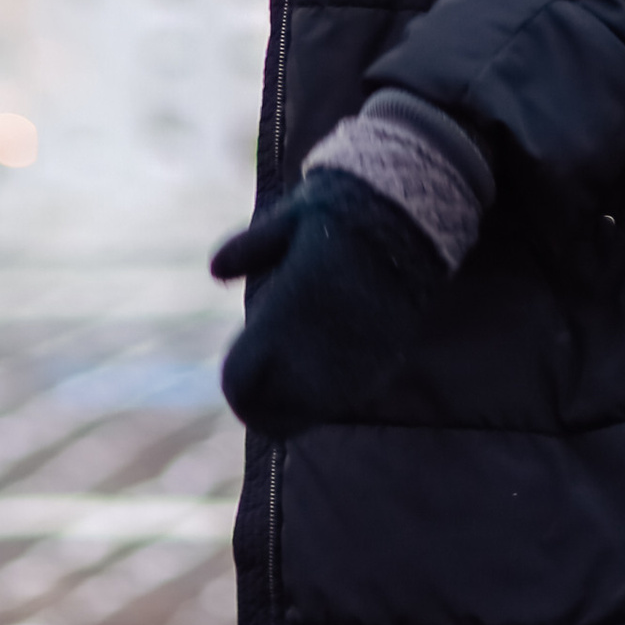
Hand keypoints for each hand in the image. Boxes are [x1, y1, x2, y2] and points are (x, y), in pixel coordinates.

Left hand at [212, 166, 449, 435]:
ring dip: (298, 400)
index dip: (237, 383)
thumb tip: (215, 269)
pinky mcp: (381, 363)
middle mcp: (312, 352)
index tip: (241, 367)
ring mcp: (349, 363)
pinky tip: (331, 362)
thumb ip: (250, 248)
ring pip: (309, 412)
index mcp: (281, 318)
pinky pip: (346, 396)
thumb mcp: (287, 220)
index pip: (240, 384)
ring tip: (297, 371)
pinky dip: (332, 391)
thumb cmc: (340, 211)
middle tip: (264, 378)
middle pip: (271, 412)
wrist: (410, 217)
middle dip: (263, 401)